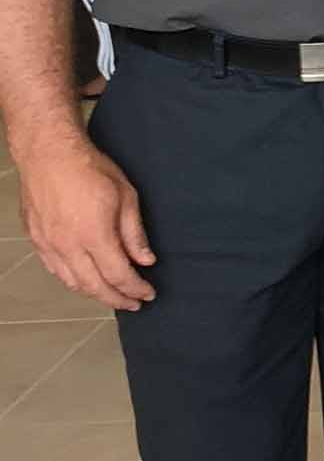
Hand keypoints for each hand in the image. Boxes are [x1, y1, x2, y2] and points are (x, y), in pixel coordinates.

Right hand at [19, 138, 154, 311]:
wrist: (49, 156)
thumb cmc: (90, 169)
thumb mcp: (126, 196)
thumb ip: (134, 233)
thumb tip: (145, 260)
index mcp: (94, 235)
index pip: (118, 274)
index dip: (135, 288)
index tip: (148, 294)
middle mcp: (69, 247)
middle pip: (94, 286)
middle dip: (117, 299)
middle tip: (133, 304)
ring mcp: (50, 247)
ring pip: (73, 283)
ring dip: (95, 294)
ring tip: (113, 296)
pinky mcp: (38, 243)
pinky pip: (56, 272)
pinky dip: (74, 282)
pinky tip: (86, 281)